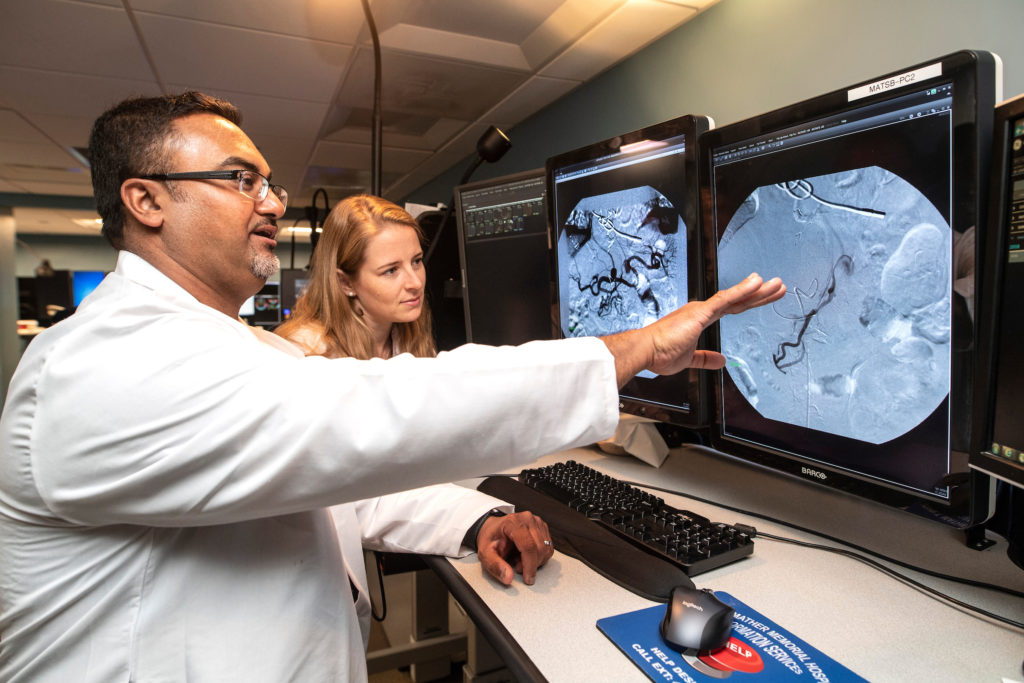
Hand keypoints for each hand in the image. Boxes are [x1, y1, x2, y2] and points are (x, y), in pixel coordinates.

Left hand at [475, 511, 553, 585]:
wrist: (492, 529)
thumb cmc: (490, 538)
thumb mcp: (486, 554)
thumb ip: (495, 566)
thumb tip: (508, 577)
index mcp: (513, 522)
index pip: (529, 546)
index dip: (530, 565)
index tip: (528, 578)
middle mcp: (527, 519)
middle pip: (539, 549)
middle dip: (531, 564)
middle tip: (517, 566)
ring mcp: (536, 522)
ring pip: (546, 549)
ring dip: (536, 561)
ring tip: (520, 558)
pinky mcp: (542, 527)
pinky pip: (548, 548)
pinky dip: (539, 556)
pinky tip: (527, 554)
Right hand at [602, 273, 785, 385]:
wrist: (645, 351)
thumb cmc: (659, 354)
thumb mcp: (690, 359)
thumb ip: (706, 359)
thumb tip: (722, 361)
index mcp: (699, 319)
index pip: (731, 308)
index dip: (749, 302)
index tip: (764, 296)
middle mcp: (701, 310)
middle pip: (738, 301)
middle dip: (759, 294)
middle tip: (778, 287)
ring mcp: (701, 310)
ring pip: (736, 298)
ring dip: (757, 290)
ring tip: (776, 284)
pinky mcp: (700, 312)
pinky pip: (726, 299)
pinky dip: (742, 290)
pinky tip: (757, 282)